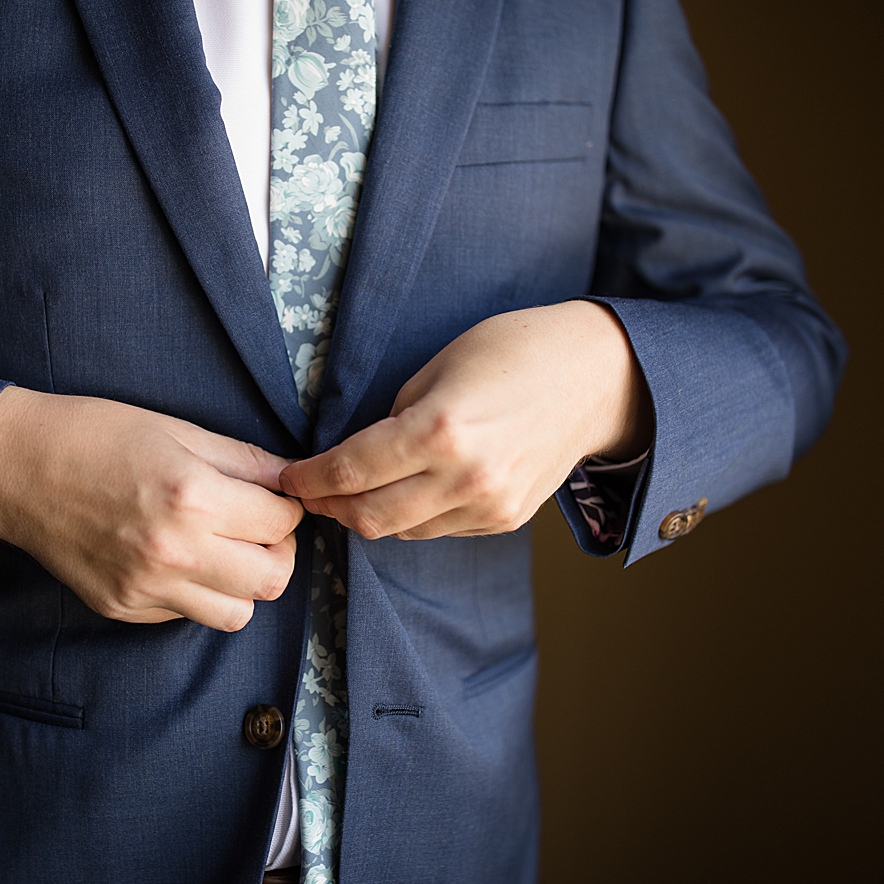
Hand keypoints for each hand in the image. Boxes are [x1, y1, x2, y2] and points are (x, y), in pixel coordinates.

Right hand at [0, 387, 304, 630]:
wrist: (17, 466)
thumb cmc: (96, 435)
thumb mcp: (178, 430)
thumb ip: (244, 461)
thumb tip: (291, 478)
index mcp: (192, 497)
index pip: (281, 523)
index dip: (287, 507)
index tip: (274, 498)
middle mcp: (173, 552)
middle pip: (271, 579)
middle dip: (278, 551)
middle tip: (259, 528)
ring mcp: (145, 587)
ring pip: (236, 615)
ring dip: (242, 584)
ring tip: (223, 551)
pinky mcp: (122, 607)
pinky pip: (186, 616)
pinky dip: (196, 593)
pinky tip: (177, 559)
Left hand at [280, 301, 650, 539]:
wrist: (596, 377)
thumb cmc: (515, 351)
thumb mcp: (439, 366)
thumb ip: (395, 417)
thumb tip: (358, 456)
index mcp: (440, 429)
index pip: (350, 471)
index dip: (309, 479)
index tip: (287, 477)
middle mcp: (464, 478)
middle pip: (368, 518)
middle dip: (328, 508)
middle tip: (308, 493)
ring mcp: (488, 506)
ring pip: (400, 532)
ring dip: (367, 515)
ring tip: (348, 493)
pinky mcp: (503, 521)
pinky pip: (437, 530)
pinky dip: (410, 517)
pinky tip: (405, 491)